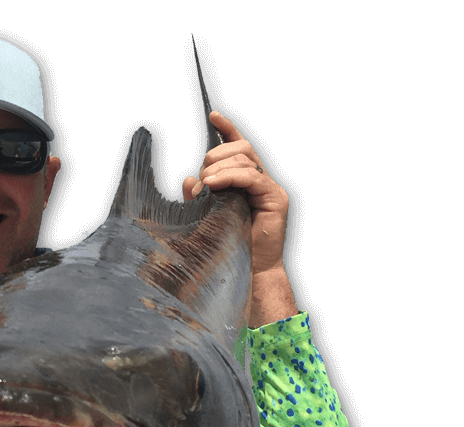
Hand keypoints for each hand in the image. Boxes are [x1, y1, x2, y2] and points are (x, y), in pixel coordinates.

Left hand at [182, 110, 296, 325]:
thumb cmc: (228, 248)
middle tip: (201, 180)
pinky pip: (253, 177)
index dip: (227, 130)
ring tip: (206, 185)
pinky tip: (216, 184)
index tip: (213, 115)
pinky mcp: (275, 199)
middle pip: (240, 149)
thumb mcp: (206, 218)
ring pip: (245, 158)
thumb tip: (189, 179)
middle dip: (215, 156)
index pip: (238, 148)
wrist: (249, 273)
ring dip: (220, 168)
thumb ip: (199, 198)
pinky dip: (233, 177)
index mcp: (244, 182)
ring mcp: (269, 188)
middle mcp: (259, 181)